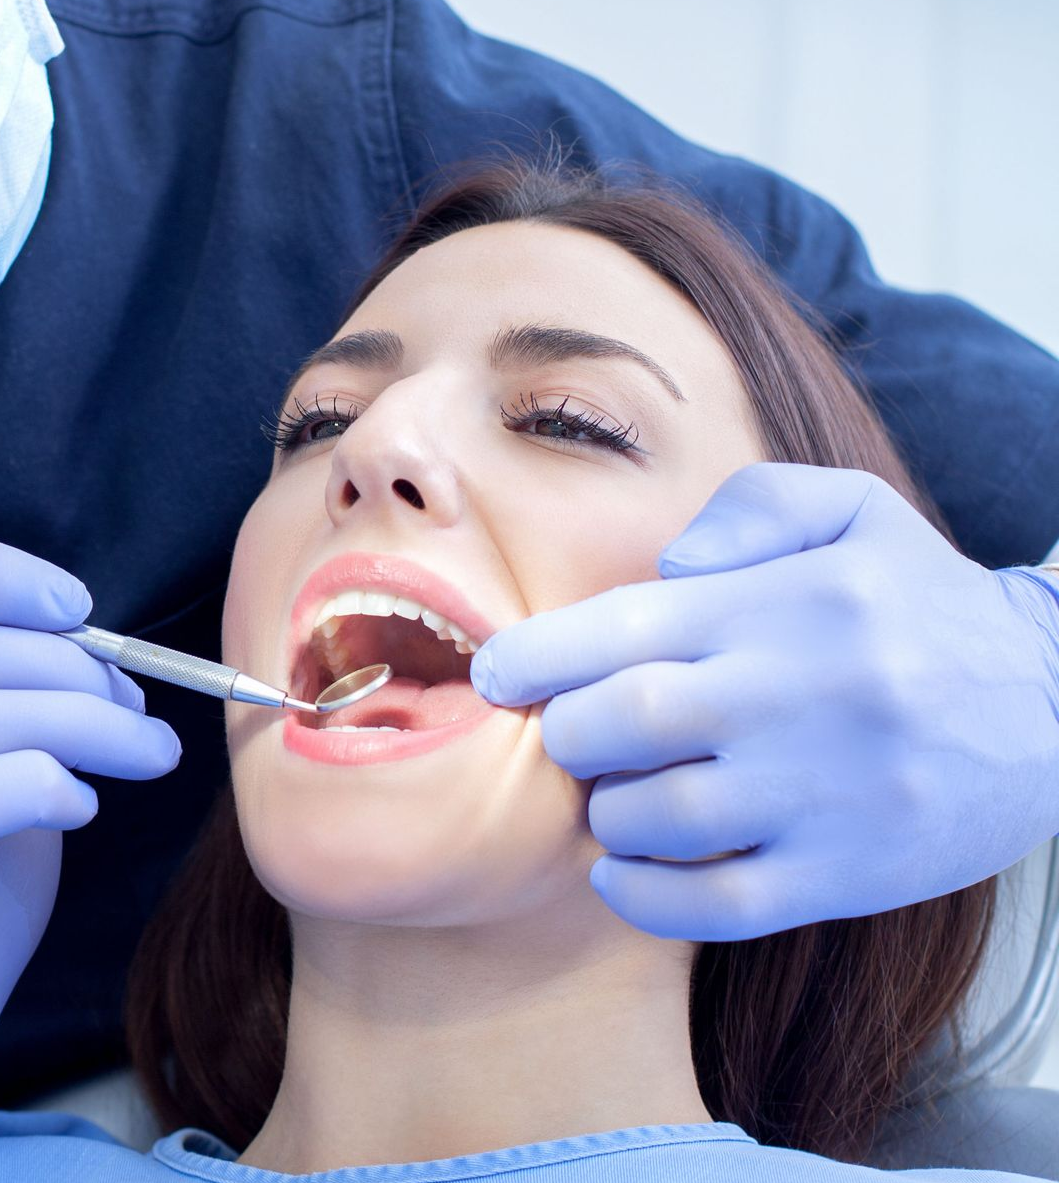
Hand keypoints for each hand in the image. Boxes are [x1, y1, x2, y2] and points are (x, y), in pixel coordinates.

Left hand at [471, 462, 1058, 940]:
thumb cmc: (921, 604)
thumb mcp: (854, 513)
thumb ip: (751, 508)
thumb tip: (664, 566)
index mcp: (786, 603)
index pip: (625, 627)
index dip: (535, 656)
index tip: (491, 674)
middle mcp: (801, 694)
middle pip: (624, 722)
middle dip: (569, 734)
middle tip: (573, 735)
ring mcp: (827, 790)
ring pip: (659, 817)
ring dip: (605, 813)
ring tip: (614, 795)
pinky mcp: (850, 872)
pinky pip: (718, 904)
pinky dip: (646, 896)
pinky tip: (622, 872)